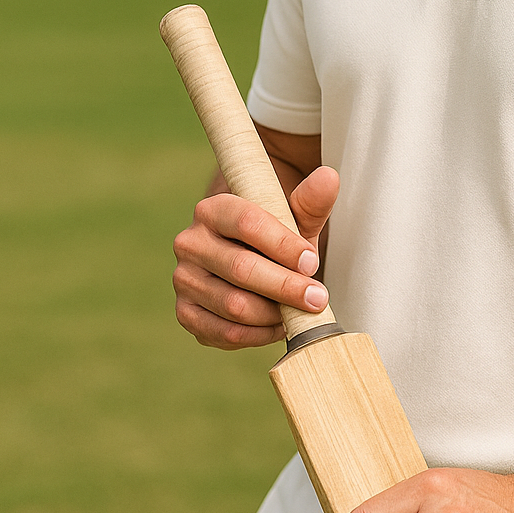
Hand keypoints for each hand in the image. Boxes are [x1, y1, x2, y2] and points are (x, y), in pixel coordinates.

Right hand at [172, 165, 338, 348]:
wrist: (249, 262)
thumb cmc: (274, 239)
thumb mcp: (294, 218)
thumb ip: (310, 201)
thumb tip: (329, 177)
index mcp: (213, 209)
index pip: (248, 224)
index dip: (284, 246)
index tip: (313, 262)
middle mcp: (191, 242)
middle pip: (242, 268)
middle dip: (286, 286)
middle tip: (318, 298)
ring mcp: (184, 279)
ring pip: (234, 304)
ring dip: (274, 312)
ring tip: (299, 311)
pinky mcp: (186, 313)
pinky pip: (224, 332)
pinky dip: (257, 335)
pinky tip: (278, 325)